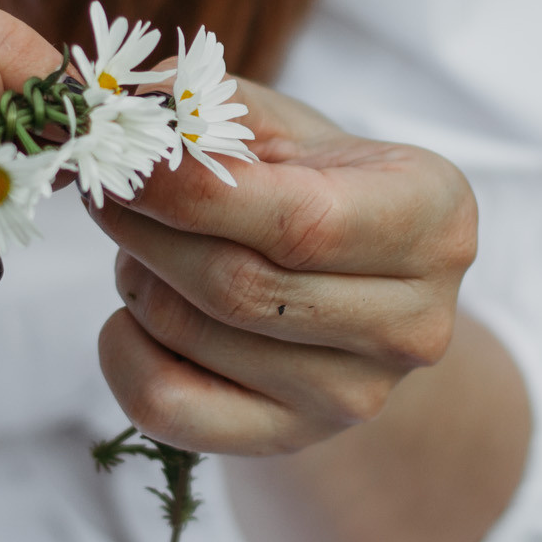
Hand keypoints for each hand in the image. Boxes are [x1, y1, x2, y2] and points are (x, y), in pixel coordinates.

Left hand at [89, 80, 477, 455]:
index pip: (299, 222)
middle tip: (107, 186)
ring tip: (140, 241)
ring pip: (196, 336)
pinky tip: (132, 312)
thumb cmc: (320, 185)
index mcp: (434, 220)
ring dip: (137, 276)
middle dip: (147, 228)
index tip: (122, 156)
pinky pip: (171, 409)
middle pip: (238, 285)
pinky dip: (123, 353)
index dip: (192, 191)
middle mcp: (413, 322)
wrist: (360, 288)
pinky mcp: (294, 437)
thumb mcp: (286, 126)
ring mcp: (357, 394)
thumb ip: (210, 105)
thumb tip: (124, 104)